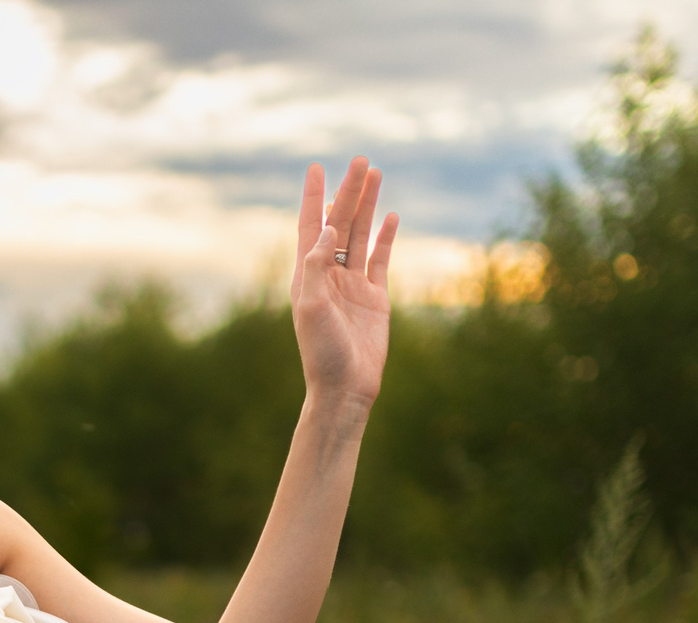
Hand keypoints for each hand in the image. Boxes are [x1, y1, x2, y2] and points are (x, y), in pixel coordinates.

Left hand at [291, 156, 397, 409]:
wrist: (345, 388)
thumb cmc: (322, 353)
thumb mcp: (312, 308)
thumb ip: (315, 268)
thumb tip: (326, 230)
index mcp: (307, 277)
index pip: (311, 227)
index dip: (314, 197)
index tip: (317, 168)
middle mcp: (328, 277)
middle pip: (340, 224)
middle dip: (348, 192)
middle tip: (360, 160)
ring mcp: (353, 286)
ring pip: (360, 235)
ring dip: (367, 206)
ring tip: (374, 174)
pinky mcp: (375, 298)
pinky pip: (380, 259)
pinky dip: (385, 237)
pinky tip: (390, 215)